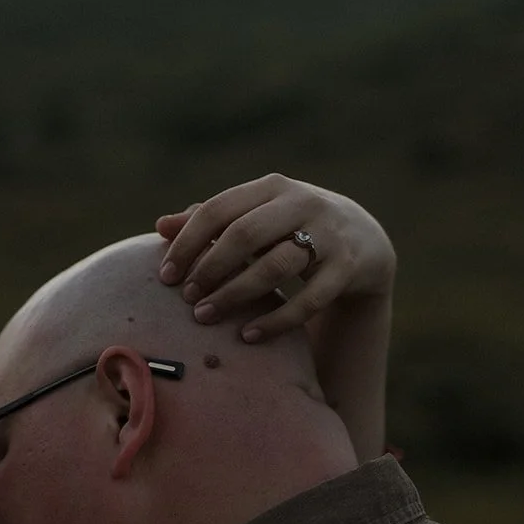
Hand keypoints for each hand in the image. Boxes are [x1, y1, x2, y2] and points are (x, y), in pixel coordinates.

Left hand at [156, 173, 395, 341]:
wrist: (363, 241)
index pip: (218, 210)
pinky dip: (276, 320)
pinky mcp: (347, 268)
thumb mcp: (257, 216)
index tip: (165, 276)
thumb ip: (212, 221)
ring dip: (235, 293)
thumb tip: (160, 226)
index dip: (187, 243)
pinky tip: (247, 335)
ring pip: (275, 266)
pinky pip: (308, 300)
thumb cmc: (292, 229)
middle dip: (209, 268)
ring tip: (205, 316)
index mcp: (272, 188)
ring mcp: (328, 235)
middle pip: (245, 235)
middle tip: (187, 298)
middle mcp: (302, 204)